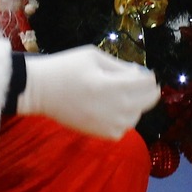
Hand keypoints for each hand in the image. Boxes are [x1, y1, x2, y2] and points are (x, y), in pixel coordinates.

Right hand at [18, 45, 160, 137]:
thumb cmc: (66, 68)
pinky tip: (111, 109)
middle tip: (135, 82)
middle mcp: (116, 108)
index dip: (147, 75)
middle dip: (147, 89)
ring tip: (119, 95)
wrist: (41, 91)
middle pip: (149, 100)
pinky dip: (123, 118)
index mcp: (114, 86)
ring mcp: (111, 124)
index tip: (140, 72)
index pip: (148, 83)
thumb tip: (139, 74)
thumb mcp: (94, 56)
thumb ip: (120, 65)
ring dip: (135, 104)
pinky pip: (125, 127)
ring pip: (138, 115)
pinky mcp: (103, 134)